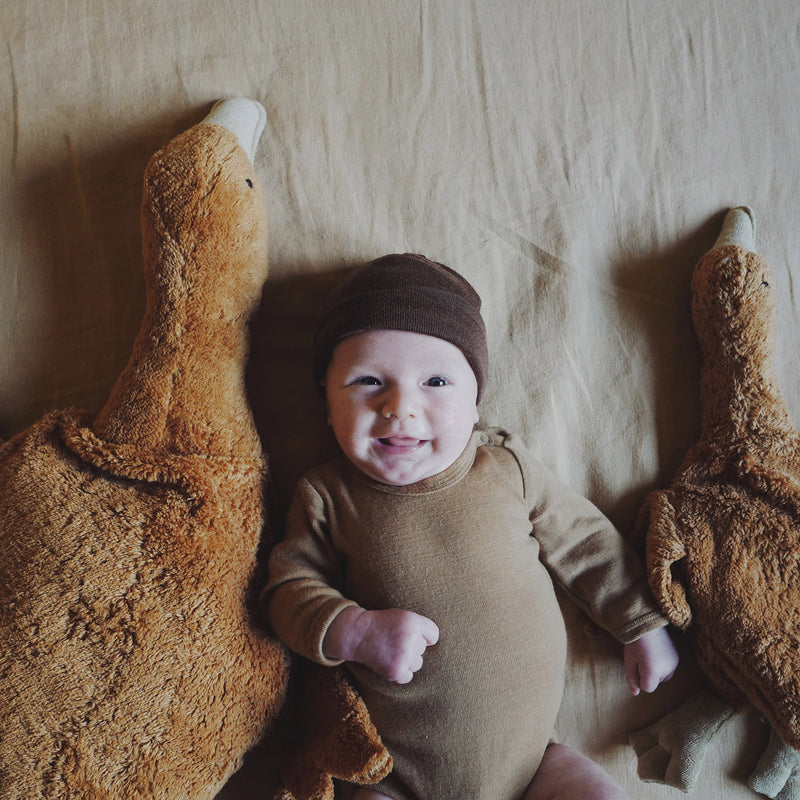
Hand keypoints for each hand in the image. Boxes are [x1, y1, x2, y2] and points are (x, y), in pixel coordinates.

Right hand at [324, 606, 439, 683]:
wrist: (358, 634)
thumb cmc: (383, 624)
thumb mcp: (402, 616)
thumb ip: (421, 627)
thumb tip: (439, 648)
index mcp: (412, 621)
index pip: (434, 635)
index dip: (424, 636)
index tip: (412, 634)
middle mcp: (409, 638)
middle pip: (423, 649)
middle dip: (412, 646)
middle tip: (394, 641)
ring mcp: (402, 655)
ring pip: (417, 663)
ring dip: (407, 660)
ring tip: (391, 650)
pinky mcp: (395, 671)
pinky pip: (408, 676)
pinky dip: (400, 672)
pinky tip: (389, 661)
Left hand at [624, 626, 678, 695]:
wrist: (648, 624)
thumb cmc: (635, 643)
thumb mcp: (629, 661)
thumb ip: (632, 678)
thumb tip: (635, 693)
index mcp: (653, 673)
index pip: (647, 688)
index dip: (639, 678)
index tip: (636, 664)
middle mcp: (666, 671)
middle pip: (655, 682)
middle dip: (648, 674)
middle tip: (642, 657)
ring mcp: (673, 664)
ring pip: (663, 676)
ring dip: (656, 671)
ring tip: (649, 655)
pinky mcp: (677, 658)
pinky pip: (669, 668)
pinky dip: (663, 664)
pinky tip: (656, 652)